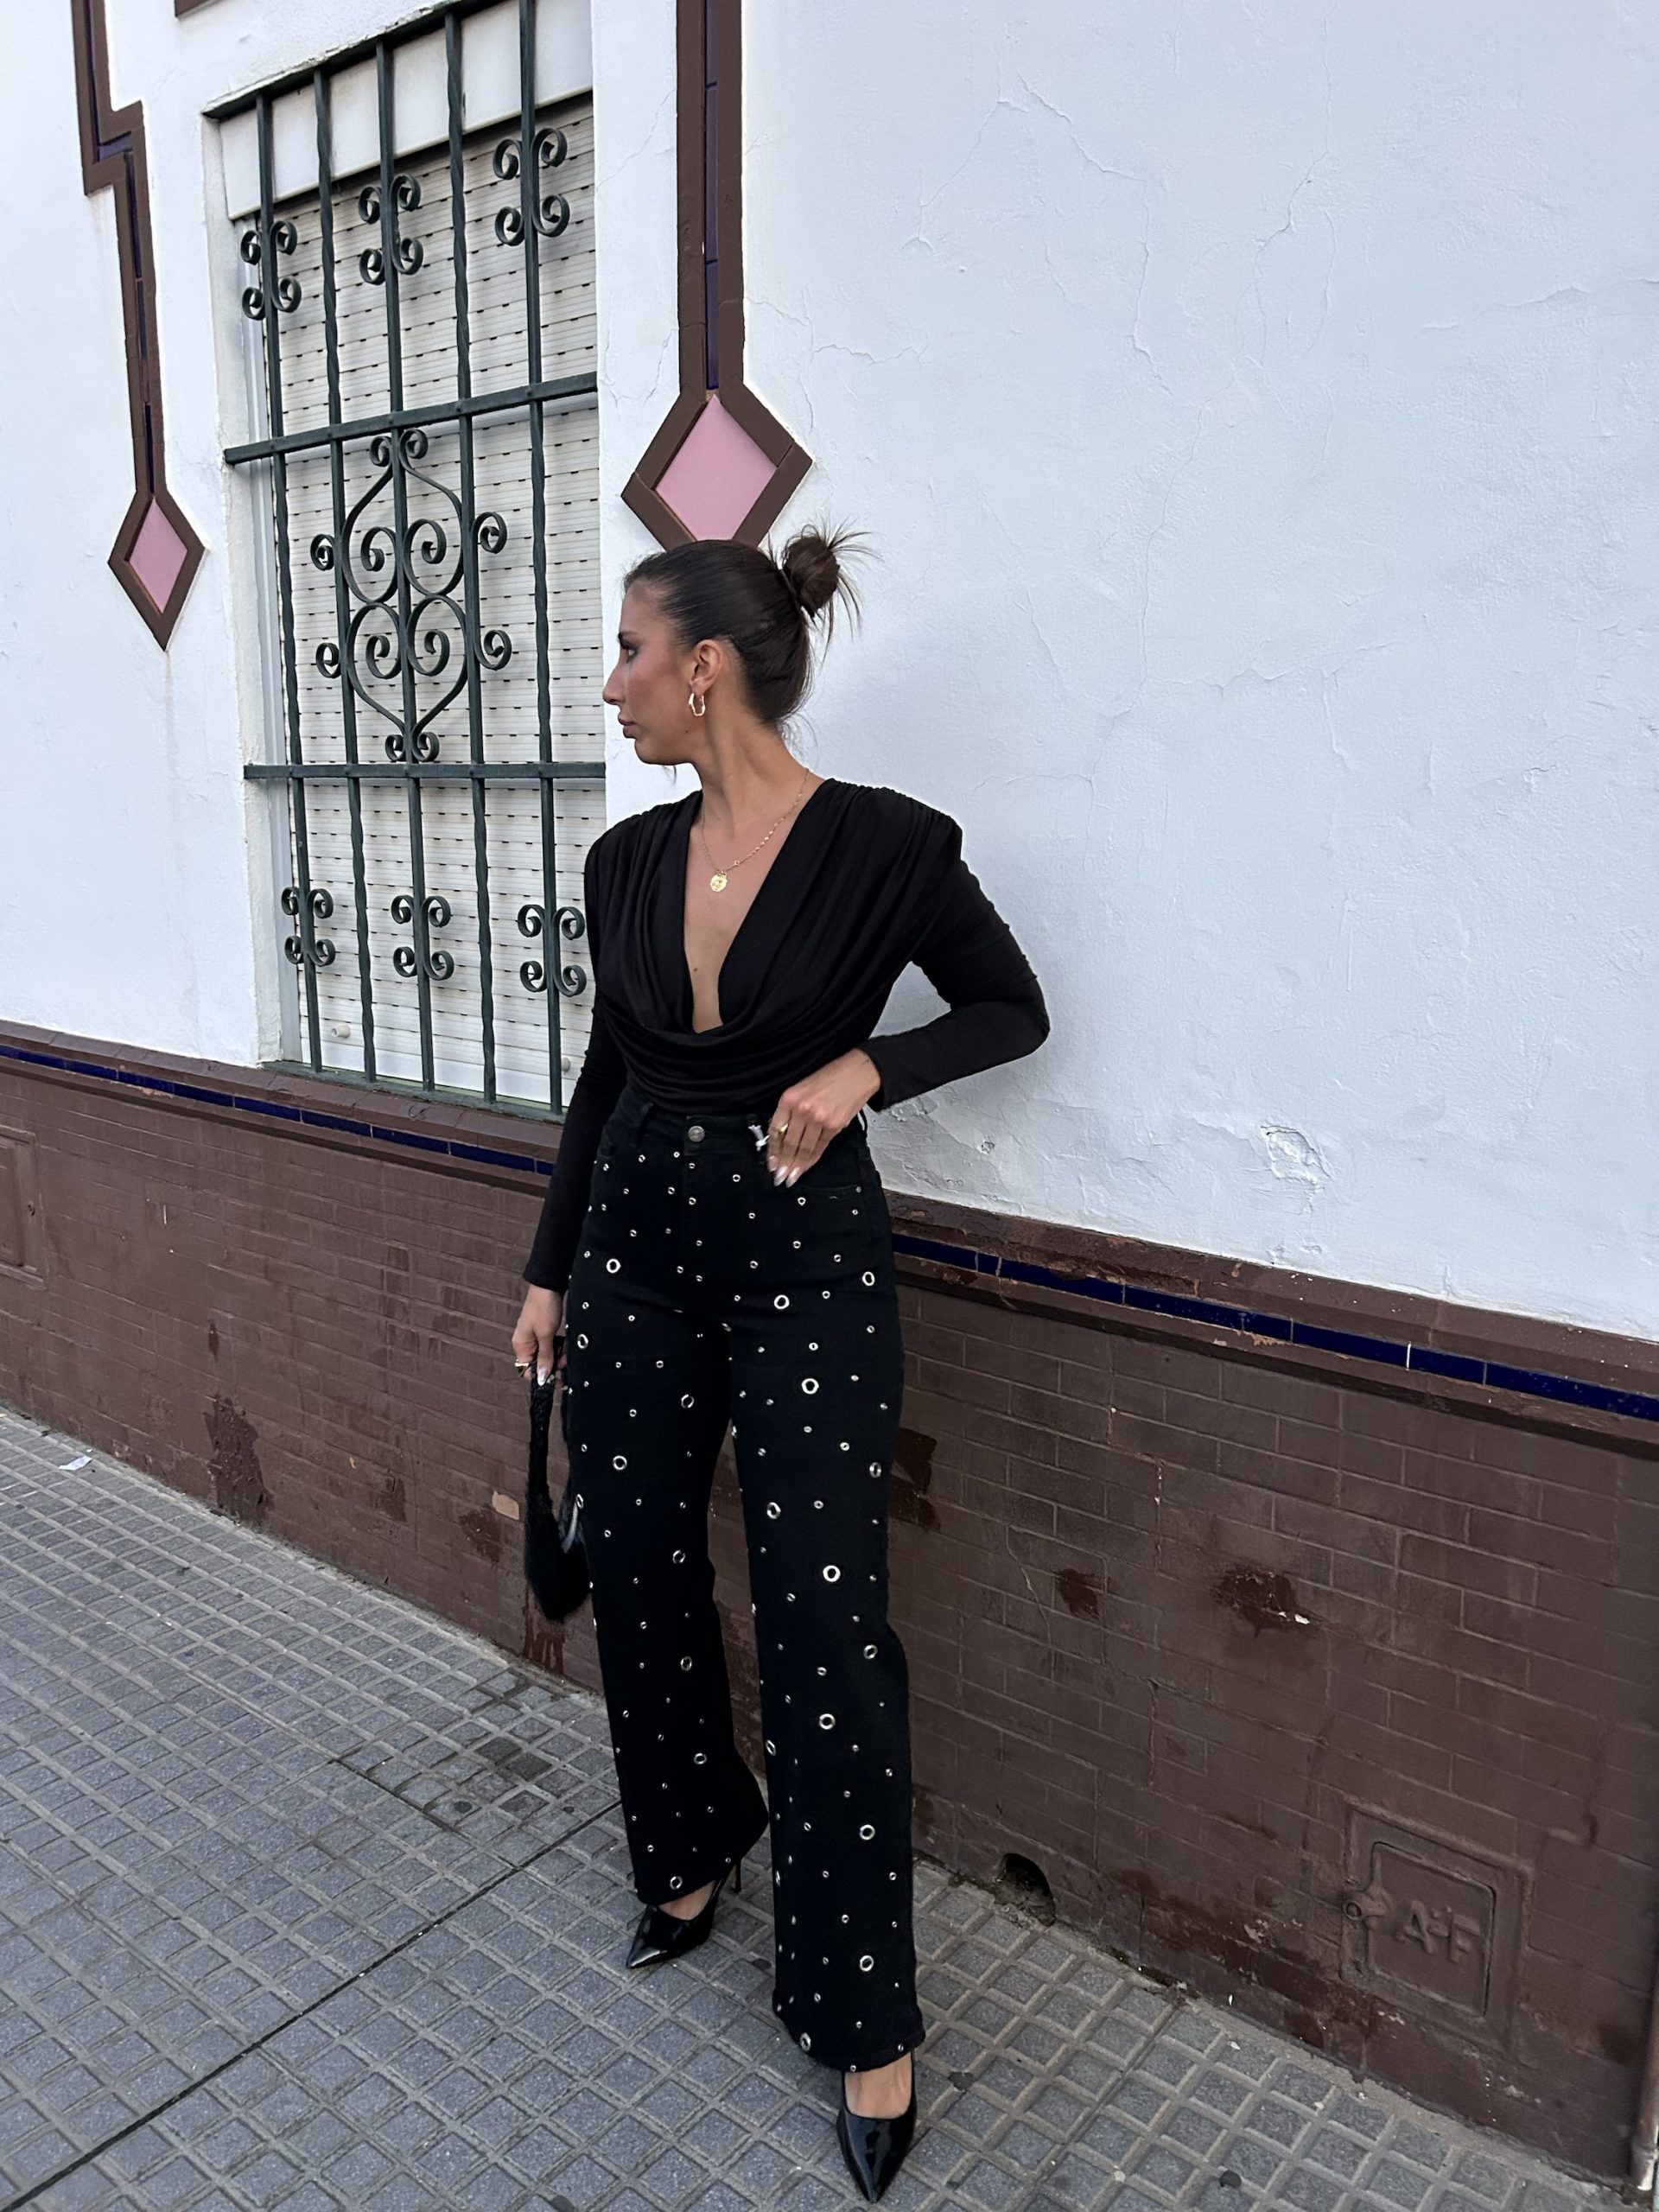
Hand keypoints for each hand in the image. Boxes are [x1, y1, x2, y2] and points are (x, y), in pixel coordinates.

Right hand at [512, 1286, 564, 1381]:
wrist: (550, 1286)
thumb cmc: (543, 1307)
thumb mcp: (545, 1334)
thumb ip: (545, 1357)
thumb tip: (541, 1377)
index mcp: (521, 1345)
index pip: (527, 1370)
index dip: (541, 1377)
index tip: (556, 1380)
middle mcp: (526, 1343)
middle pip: (539, 1364)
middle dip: (554, 1365)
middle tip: (565, 1363)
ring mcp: (536, 1337)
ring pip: (548, 1355)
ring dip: (559, 1355)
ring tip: (567, 1352)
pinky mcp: (545, 1331)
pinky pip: (553, 1345)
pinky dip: (561, 1346)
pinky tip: (566, 1344)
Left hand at [766, 1050, 880, 1184]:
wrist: (857, 1072)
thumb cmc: (832, 1077)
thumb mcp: (802, 1088)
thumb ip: (791, 1110)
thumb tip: (783, 1135)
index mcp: (790, 1098)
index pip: (775, 1129)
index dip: (772, 1150)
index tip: (770, 1162)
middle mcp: (802, 1109)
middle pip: (788, 1143)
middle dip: (783, 1163)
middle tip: (779, 1177)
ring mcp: (819, 1118)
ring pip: (803, 1149)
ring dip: (796, 1166)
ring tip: (790, 1177)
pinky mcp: (834, 1126)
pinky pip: (819, 1147)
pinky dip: (811, 1160)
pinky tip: (806, 1167)